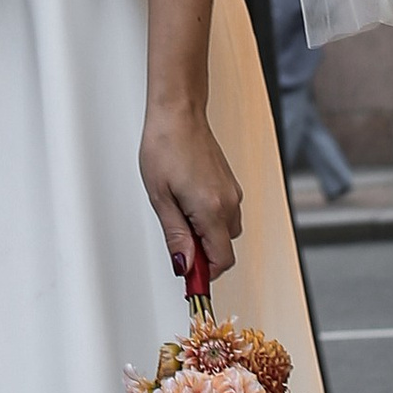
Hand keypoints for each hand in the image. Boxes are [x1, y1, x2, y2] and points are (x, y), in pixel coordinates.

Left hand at [139, 97, 241, 281]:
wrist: (178, 113)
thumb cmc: (165, 147)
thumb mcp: (160, 197)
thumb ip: (176, 236)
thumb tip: (184, 266)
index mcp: (212, 210)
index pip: (221, 261)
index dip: (205, 275)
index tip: (188, 279)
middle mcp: (229, 203)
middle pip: (225, 249)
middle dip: (203, 254)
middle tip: (176, 243)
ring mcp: (232, 192)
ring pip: (225, 232)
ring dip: (206, 236)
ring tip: (178, 214)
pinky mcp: (230, 184)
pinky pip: (225, 214)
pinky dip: (210, 219)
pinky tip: (187, 202)